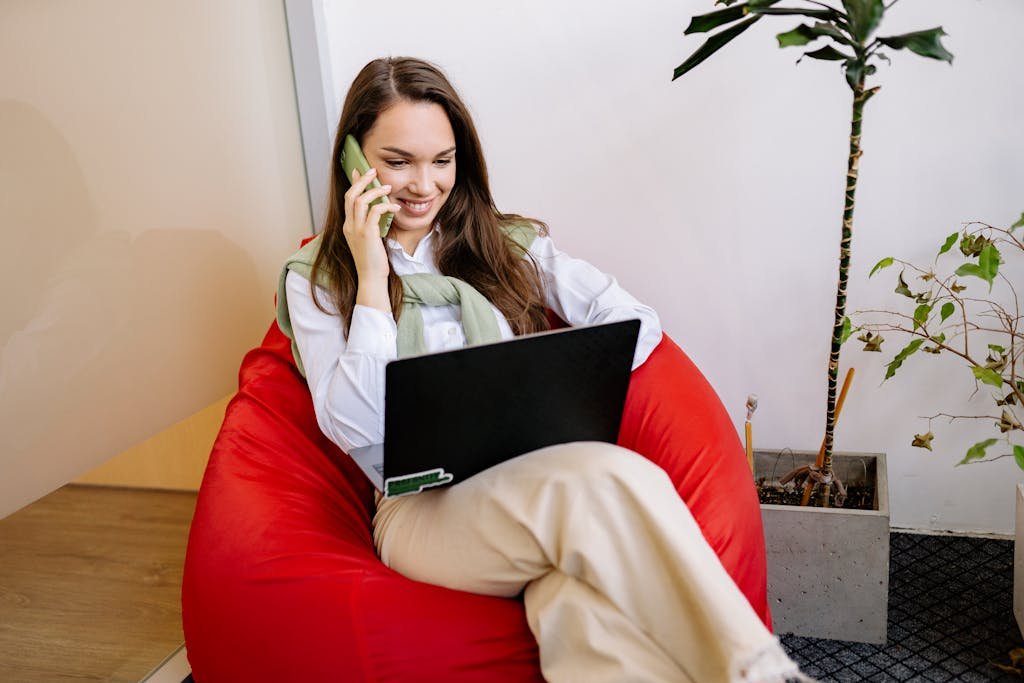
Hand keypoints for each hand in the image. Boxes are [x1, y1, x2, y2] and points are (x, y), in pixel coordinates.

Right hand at [343, 167, 400, 284]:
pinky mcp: (367, 234)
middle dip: (362, 181)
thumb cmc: (373, 261)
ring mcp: (357, 230)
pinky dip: (386, 206)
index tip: (359, 172)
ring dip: (375, 191)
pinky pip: (375, 212)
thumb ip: (370, 225)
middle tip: (373, 171)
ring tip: (388, 187)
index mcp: (348, 226)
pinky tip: (396, 207)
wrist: (371, 278)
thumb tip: (378, 211)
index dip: (353, 184)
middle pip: (350, 195)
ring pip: (360, 200)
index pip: (347, 199)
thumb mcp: (368, 240)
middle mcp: (349, 226)